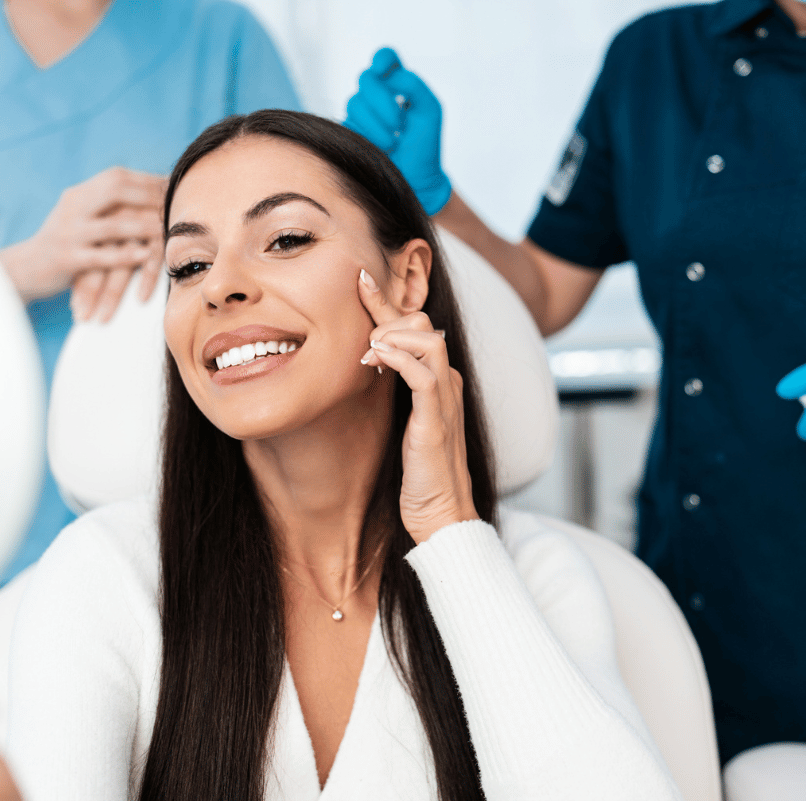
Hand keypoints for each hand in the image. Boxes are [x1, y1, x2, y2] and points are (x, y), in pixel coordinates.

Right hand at [0, 167, 166, 310]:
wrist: (24, 268)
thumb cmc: (66, 244)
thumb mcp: (82, 217)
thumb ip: (107, 205)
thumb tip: (150, 192)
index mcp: (78, 194)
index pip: (116, 178)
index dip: (147, 180)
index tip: (174, 185)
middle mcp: (72, 208)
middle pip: (114, 191)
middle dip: (148, 196)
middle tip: (175, 203)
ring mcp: (68, 233)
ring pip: (110, 226)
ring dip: (142, 226)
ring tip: (167, 229)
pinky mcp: (66, 259)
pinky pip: (100, 257)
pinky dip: (124, 256)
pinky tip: (144, 256)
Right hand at [345, 48, 451, 215]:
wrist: (415, 182)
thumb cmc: (424, 147)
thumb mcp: (429, 111)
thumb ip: (413, 85)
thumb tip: (389, 76)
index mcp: (397, 86)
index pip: (385, 59)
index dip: (383, 60)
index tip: (386, 71)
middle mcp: (376, 96)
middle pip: (366, 79)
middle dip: (383, 101)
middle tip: (399, 124)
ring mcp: (361, 114)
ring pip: (355, 102)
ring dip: (377, 124)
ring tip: (393, 143)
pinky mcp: (349, 132)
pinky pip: (349, 123)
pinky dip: (369, 135)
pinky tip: (382, 148)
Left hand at [358, 268, 477, 542]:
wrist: (442, 514)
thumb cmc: (420, 475)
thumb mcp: (404, 423)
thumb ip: (395, 394)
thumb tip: (366, 367)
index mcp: (440, 381)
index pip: (417, 328)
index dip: (388, 302)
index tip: (361, 280)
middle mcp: (447, 383)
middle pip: (424, 324)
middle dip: (387, 310)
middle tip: (357, 301)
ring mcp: (445, 399)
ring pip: (428, 340)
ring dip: (391, 334)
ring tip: (366, 347)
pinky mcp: (436, 420)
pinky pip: (423, 374)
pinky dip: (398, 359)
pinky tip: (375, 359)